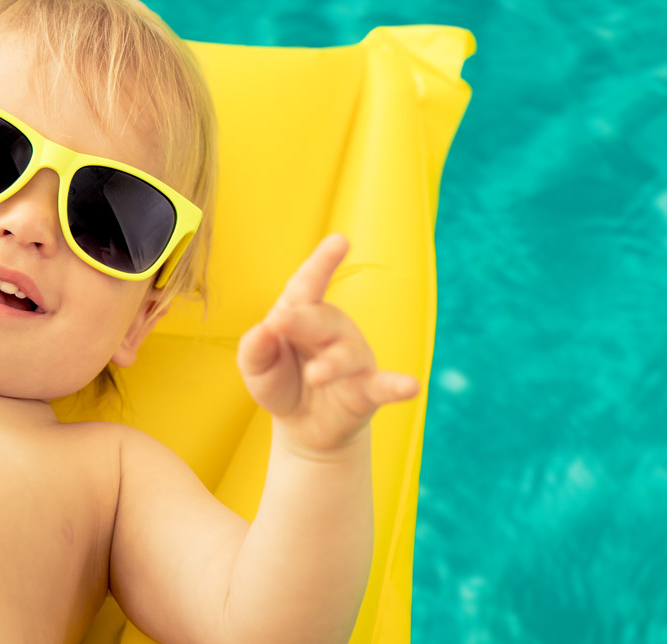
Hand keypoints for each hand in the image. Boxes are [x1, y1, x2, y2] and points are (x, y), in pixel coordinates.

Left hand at [236, 233, 420, 455]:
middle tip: (278, 322)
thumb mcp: (257, 370)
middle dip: (300, 321)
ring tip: (315, 375)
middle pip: (319, 319)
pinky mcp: (368, 389)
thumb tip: (262, 329)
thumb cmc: (281, 384)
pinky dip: (398, 385)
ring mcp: (354, 357)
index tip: (339, 240)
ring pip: (345, 355)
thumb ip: (254, 350)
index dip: (322, 262)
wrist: (304, 426)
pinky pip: (385, 385)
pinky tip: (412, 386)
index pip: (308, 284)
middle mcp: (332, 330)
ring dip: (331, 364)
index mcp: (302, 314)